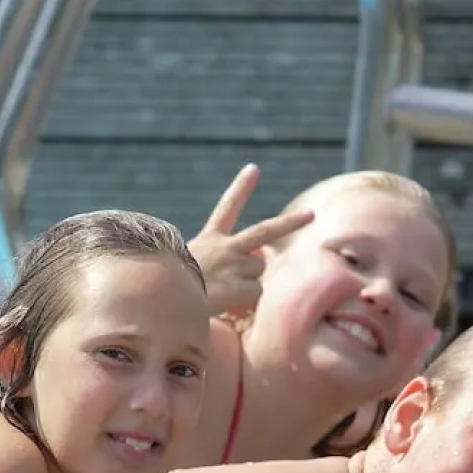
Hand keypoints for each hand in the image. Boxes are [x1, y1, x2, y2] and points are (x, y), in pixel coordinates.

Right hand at [186, 164, 313, 317]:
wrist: (162, 302)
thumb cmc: (173, 287)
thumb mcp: (188, 267)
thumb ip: (220, 260)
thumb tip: (259, 258)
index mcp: (209, 239)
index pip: (227, 208)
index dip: (241, 188)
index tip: (254, 169)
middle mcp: (225, 247)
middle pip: (264, 231)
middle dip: (290, 223)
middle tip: (310, 214)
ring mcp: (233, 266)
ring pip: (259, 270)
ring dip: (249, 280)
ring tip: (224, 289)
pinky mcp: (239, 286)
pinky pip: (255, 294)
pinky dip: (246, 301)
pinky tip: (226, 303)